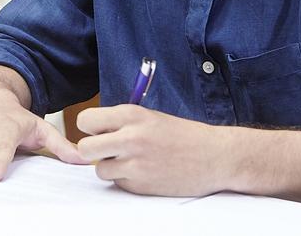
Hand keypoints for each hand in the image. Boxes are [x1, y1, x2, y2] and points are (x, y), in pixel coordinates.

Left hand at [76, 105, 233, 195]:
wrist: (216, 157)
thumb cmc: (183, 135)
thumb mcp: (149, 117)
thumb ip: (121, 122)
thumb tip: (94, 131)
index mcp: (131, 115)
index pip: (85, 120)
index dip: (90, 128)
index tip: (99, 131)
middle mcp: (130, 138)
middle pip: (84, 148)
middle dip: (92, 151)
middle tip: (107, 150)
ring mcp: (135, 164)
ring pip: (100, 170)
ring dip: (111, 168)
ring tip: (132, 161)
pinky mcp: (141, 185)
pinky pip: (119, 183)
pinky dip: (127, 180)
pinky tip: (146, 172)